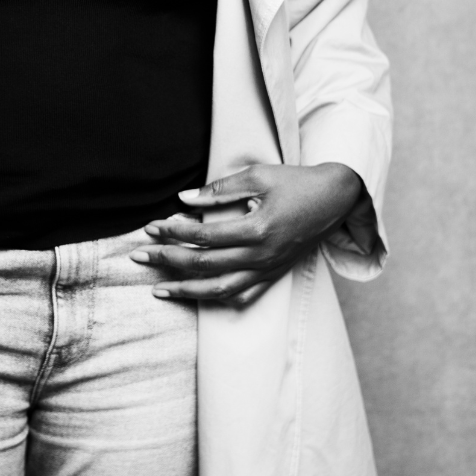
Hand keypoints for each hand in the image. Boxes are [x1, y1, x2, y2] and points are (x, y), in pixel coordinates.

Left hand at [131, 163, 364, 308]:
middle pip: (205, 265)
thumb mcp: (258, 176)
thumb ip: (220, 189)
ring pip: (222, 289)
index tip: (151, 227)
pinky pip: (244, 295)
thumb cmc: (297, 182)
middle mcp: (261, 255)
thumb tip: (184, 198)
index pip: (204, 236)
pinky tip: (198, 297)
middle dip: (168, 261)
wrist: (336, 199)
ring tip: (159, 289)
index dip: (174, 231)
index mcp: (256, 229)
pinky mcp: (275, 275)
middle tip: (140, 257)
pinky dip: (218, 299)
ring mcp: (269, 269)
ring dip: (187, 290)